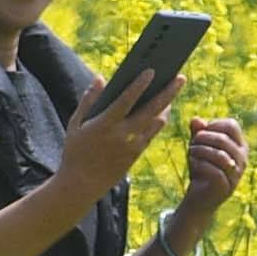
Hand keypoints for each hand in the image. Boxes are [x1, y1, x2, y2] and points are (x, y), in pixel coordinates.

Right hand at [58, 78, 175, 194]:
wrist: (82, 184)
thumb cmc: (75, 151)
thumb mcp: (75, 124)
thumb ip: (88, 100)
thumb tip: (100, 78)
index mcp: (105, 124)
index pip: (127, 100)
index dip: (140, 85)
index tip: (152, 71)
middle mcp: (123, 135)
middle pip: (152, 109)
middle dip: (168, 92)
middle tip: (180, 77)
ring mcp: (133, 146)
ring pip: (157, 122)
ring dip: (167, 106)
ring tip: (174, 90)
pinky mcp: (137, 155)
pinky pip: (153, 133)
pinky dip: (159, 120)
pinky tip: (162, 110)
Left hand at [172, 112, 251, 216]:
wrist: (200, 198)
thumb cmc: (202, 168)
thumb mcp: (199, 146)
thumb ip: (197, 132)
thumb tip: (196, 120)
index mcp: (240, 146)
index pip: (231, 125)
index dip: (213, 125)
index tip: (199, 133)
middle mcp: (243, 159)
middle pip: (223, 139)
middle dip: (201, 138)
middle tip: (191, 145)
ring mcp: (236, 174)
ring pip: (219, 154)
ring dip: (199, 151)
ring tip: (190, 154)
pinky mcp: (226, 187)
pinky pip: (213, 170)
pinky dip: (198, 164)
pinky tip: (193, 165)